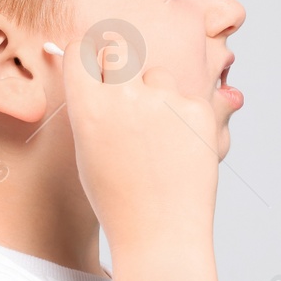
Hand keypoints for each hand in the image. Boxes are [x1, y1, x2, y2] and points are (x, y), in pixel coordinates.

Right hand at [56, 36, 220, 252]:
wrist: (160, 232)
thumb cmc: (120, 198)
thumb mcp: (88, 150)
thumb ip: (92, 107)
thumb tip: (96, 70)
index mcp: (88, 107)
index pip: (82, 49)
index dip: (90, 60)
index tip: (97, 70)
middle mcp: (125, 97)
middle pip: (119, 49)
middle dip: (122, 65)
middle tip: (129, 95)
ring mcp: (165, 102)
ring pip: (158, 75)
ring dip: (158, 96)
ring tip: (158, 142)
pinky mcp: (198, 110)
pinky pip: (187, 98)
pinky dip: (185, 118)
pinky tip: (180, 151)